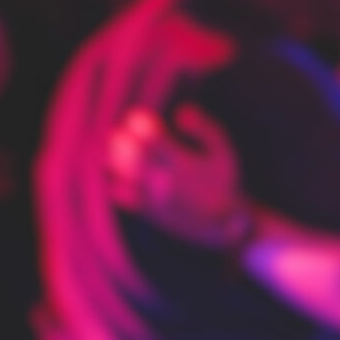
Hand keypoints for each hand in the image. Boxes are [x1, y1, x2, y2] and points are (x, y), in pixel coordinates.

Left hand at [106, 104, 249, 249]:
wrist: (224, 228)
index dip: (138, 123)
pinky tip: (118, 173)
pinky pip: (120, 195)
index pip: (150, 137)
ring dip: (114, 159)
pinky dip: (115, 182)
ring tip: (115, 150)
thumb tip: (179, 112)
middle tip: (120, 133)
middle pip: (129, 155)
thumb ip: (205, 129)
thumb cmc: (225, 184)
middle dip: (120, 140)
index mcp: (182, 163)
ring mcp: (154, 198)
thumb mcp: (224, 152)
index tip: (137, 118)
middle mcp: (164, 180)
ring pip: (121, 174)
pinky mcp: (148, 213)